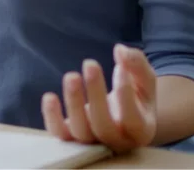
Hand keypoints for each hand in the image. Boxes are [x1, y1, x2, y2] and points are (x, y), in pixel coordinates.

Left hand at [41, 44, 156, 152]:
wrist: (121, 117)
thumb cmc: (136, 95)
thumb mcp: (144, 79)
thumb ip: (137, 64)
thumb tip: (120, 50)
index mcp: (140, 130)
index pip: (133, 119)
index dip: (126, 95)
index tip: (120, 68)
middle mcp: (117, 142)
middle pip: (103, 126)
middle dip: (95, 94)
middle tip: (90, 64)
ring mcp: (93, 143)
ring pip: (81, 132)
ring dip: (73, 103)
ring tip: (72, 76)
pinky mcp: (72, 139)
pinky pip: (60, 135)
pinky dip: (52, 118)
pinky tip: (50, 97)